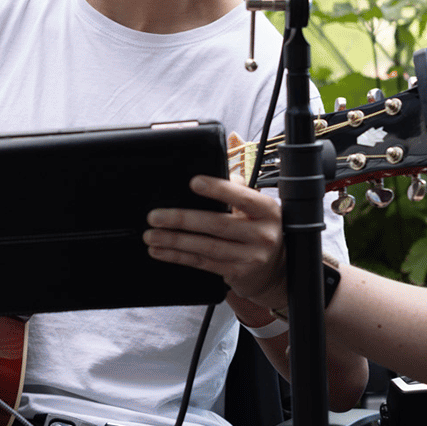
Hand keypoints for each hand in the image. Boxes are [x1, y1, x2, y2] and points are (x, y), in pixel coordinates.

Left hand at [143, 173, 287, 308]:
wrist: (275, 271)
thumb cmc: (260, 230)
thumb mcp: (257, 206)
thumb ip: (239, 184)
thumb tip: (224, 152)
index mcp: (267, 210)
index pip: (242, 197)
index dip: (218, 190)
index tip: (194, 183)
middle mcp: (261, 234)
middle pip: (217, 224)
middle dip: (182, 219)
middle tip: (156, 216)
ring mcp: (250, 256)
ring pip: (206, 247)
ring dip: (175, 241)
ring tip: (151, 235)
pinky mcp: (236, 272)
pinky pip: (202, 262)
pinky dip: (178, 256)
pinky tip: (161, 250)